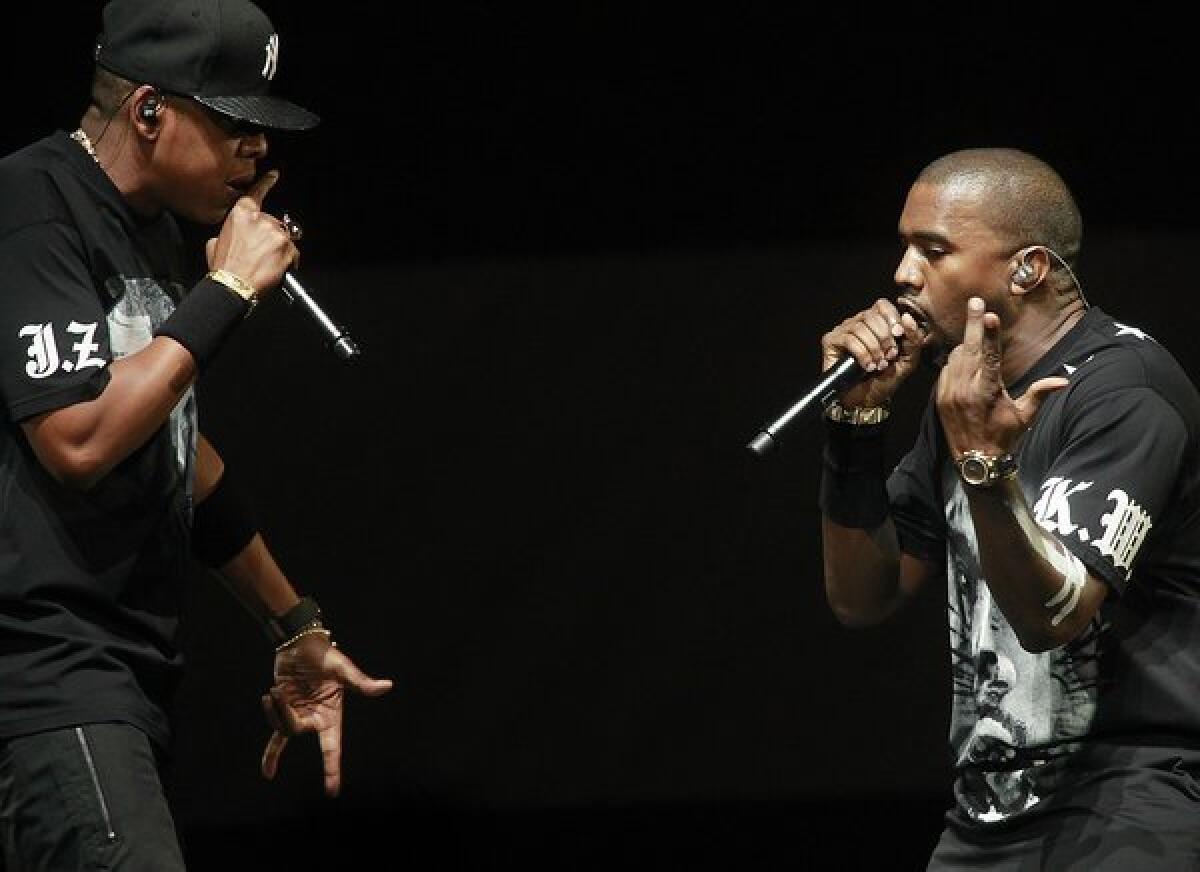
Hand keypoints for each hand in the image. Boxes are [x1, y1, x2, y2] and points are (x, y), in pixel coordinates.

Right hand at [205, 169, 298, 295]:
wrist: (234, 285)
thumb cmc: (224, 268)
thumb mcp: (215, 244)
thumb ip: (228, 233)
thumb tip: (231, 236)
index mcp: (240, 215)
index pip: (256, 194)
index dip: (266, 183)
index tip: (274, 175)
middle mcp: (259, 219)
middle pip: (272, 223)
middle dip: (269, 237)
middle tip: (260, 254)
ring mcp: (275, 232)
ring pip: (284, 238)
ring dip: (279, 249)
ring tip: (266, 264)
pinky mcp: (287, 246)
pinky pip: (293, 252)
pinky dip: (288, 261)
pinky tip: (275, 268)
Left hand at [260, 632, 392, 796]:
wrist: (300, 643)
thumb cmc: (325, 655)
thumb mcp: (343, 669)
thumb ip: (362, 683)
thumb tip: (387, 686)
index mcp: (332, 714)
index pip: (332, 747)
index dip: (331, 769)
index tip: (332, 791)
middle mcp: (316, 719)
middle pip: (296, 730)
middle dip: (286, 714)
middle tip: (280, 690)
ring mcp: (299, 715)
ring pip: (282, 727)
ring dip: (274, 709)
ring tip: (274, 688)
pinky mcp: (285, 710)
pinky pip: (277, 736)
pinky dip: (272, 754)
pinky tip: (267, 772)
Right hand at [820, 297, 926, 407]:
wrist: (865, 401)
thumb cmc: (884, 380)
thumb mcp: (907, 360)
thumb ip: (914, 339)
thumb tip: (908, 318)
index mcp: (876, 323)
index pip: (882, 305)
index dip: (892, 318)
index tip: (898, 336)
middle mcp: (858, 323)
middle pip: (872, 316)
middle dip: (885, 338)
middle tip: (889, 357)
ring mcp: (843, 331)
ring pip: (860, 327)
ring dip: (874, 348)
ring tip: (878, 364)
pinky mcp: (831, 341)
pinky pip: (849, 339)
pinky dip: (862, 354)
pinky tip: (866, 366)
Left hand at [936, 297, 1067, 456]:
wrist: (974, 460)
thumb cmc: (1005, 437)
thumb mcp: (1024, 417)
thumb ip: (1040, 394)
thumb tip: (1064, 380)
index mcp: (987, 391)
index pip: (990, 357)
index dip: (990, 335)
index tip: (990, 315)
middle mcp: (965, 389)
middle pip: (970, 348)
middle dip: (974, 324)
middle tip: (975, 301)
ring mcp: (949, 392)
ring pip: (956, 357)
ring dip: (967, 344)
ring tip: (976, 333)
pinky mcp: (940, 397)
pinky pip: (946, 369)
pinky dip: (955, 360)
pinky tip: (964, 357)